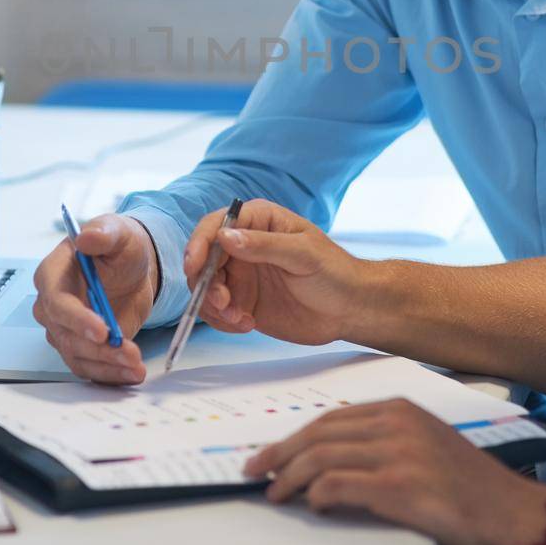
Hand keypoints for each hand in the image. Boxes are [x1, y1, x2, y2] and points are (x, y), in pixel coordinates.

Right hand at [32, 214, 156, 383]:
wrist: (131, 267)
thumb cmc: (118, 245)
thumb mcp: (118, 232)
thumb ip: (103, 234)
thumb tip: (86, 237)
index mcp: (52, 274)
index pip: (56, 302)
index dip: (77, 319)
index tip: (103, 331)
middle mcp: (51, 307)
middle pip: (65, 336)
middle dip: (98, 349)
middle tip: (130, 355)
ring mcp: (64, 330)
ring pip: (78, 356)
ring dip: (107, 366)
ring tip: (136, 368)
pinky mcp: (81, 346)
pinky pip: (89, 367)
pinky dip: (110, 374)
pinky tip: (130, 374)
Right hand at [183, 199, 368, 345]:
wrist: (349, 309)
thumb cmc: (335, 272)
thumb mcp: (303, 255)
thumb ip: (264, 245)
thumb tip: (225, 236)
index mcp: (257, 220)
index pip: (215, 226)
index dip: (199, 245)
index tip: (196, 267)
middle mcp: (244, 245)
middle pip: (203, 259)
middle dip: (206, 283)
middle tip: (224, 304)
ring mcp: (241, 274)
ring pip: (206, 287)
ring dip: (214, 306)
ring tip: (240, 319)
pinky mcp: (242, 301)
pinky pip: (217, 310)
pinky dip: (223, 320)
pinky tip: (247, 324)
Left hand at [244, 399, 545, 544]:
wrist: (510, 512)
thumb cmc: (471, 487)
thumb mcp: (426, 445)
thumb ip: (384, 442)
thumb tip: (333, 458)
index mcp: (401, 410)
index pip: (332, 418)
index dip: (295, 436)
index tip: (272, 452)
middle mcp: (397, 424)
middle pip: (319, 433)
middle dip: (280, 452)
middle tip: (255, 470)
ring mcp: (398, 453)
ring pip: (322, 457)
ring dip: (290, 478)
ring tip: (275, 494)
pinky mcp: (399, 486)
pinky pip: (339, 485)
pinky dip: (317, 495)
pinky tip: (311, 504)